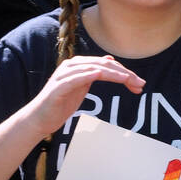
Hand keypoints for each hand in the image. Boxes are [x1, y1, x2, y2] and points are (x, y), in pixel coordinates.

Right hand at [22, 56, 145, 137]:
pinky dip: (91, 75)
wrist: (39, 119)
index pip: (106, 64)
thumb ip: (94, 74)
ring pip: (94, 69)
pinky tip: (103, 75)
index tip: (139, 83)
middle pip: (103, 65)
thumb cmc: (61, 104)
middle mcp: (71, 66)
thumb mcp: (82, 87)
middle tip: (140, 83)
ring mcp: (64, 75)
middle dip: (125, 73)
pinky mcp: (59, 86)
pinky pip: (78, 78)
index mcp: (78, 65)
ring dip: (115, 74)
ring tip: (129, 81)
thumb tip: (110, 60)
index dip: (124, 72)